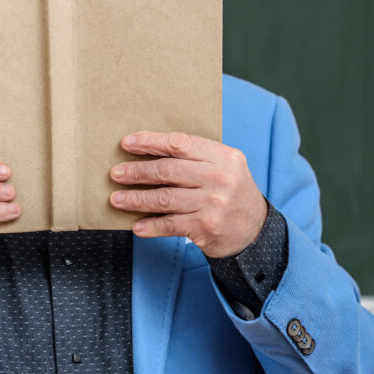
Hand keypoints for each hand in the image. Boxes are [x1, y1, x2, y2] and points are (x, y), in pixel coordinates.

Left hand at [109, 132, 266, 257]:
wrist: (256, 231)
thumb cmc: (231, 193)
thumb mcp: (223, 168)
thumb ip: (195, 158)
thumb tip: (149, 153)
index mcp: (223, 157)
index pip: (180, 144)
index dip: (150, 142)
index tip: (127, 144)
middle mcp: (219, 178)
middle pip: (168, 170)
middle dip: (137, 172)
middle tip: (116, 174)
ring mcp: (213, 203)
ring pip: (165, 198)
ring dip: (136, 200)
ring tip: (117, 199)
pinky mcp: (207, 227)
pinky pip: (170, 224)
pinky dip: (150, 226)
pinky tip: (137, 226)